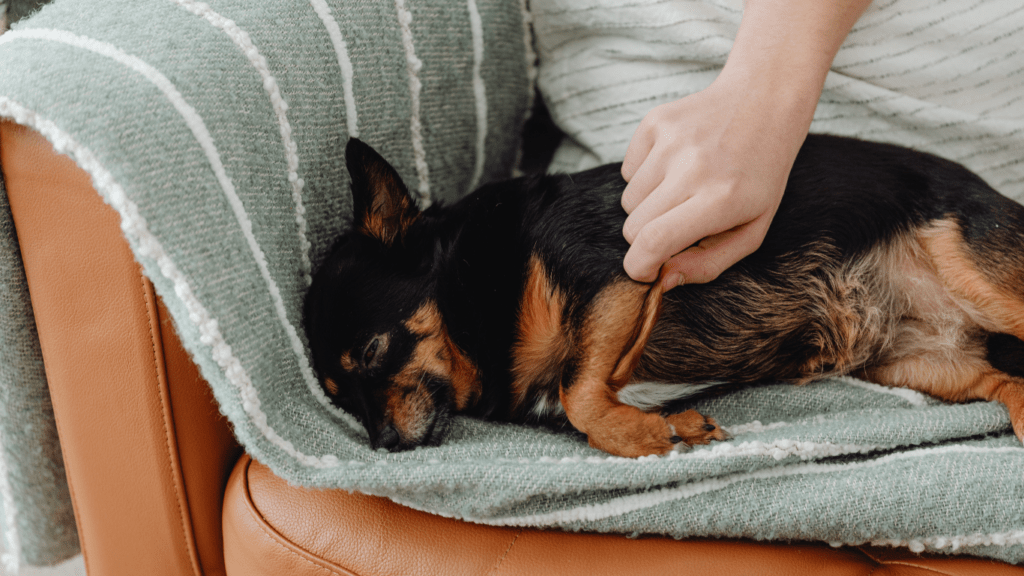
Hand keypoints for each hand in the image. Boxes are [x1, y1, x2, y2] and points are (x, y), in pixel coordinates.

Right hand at [620, 75, 805, 289]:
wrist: (764, 103)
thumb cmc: (758, 177)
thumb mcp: (751, 231)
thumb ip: (707, 265)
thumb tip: (662, 280)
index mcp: (720, 200)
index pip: (652, 242)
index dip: (639, 266)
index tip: (646, 269)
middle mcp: (692, 168)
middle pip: (633, 227)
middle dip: (647, 237)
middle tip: (678, 224)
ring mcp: (670, 141)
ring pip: (628, 200)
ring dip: (648, 204)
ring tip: (682, 188)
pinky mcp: (655, 122)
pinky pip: (627, 170)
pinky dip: (644, 176)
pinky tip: (675, 164)